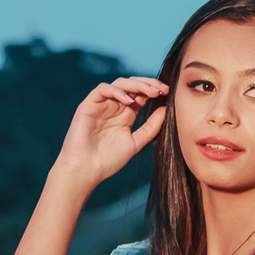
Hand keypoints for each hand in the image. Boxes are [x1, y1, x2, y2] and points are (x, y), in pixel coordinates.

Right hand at [54, 78, 168, 191]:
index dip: (155, 90)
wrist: (85, 171)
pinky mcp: (89, 104)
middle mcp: (115, 105)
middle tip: (163, 89)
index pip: (142, 94)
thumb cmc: (108, 160)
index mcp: (126, 113)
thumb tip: (166, 109)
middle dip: (149, 84)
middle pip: (133, 85)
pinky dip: (117, 91)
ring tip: (152, 92)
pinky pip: (103, 89)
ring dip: (137, 85)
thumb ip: (151, 127)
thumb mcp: (136, 142)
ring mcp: (102, 104)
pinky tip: (129, 100)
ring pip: (120, 83)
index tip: (169, 93)